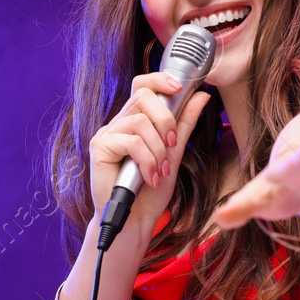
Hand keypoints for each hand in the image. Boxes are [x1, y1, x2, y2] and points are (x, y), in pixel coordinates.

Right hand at [88, 72, 212, 230]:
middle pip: (143, 96)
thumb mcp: (175, 153)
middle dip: (166, 119)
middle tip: (172, 145)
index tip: (180, 87)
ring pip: (141, 121)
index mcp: (135, 121)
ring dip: (158, 150)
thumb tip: (200, 95)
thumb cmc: (151, 190)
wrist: (135, 220)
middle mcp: (119, 123)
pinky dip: (147, 161)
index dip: (160, 79)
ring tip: (161, 172)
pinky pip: (131, 141)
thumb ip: (184, 124)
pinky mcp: (99, 147)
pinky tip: (150, 177)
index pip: (143, 85)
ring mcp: (107, 134)